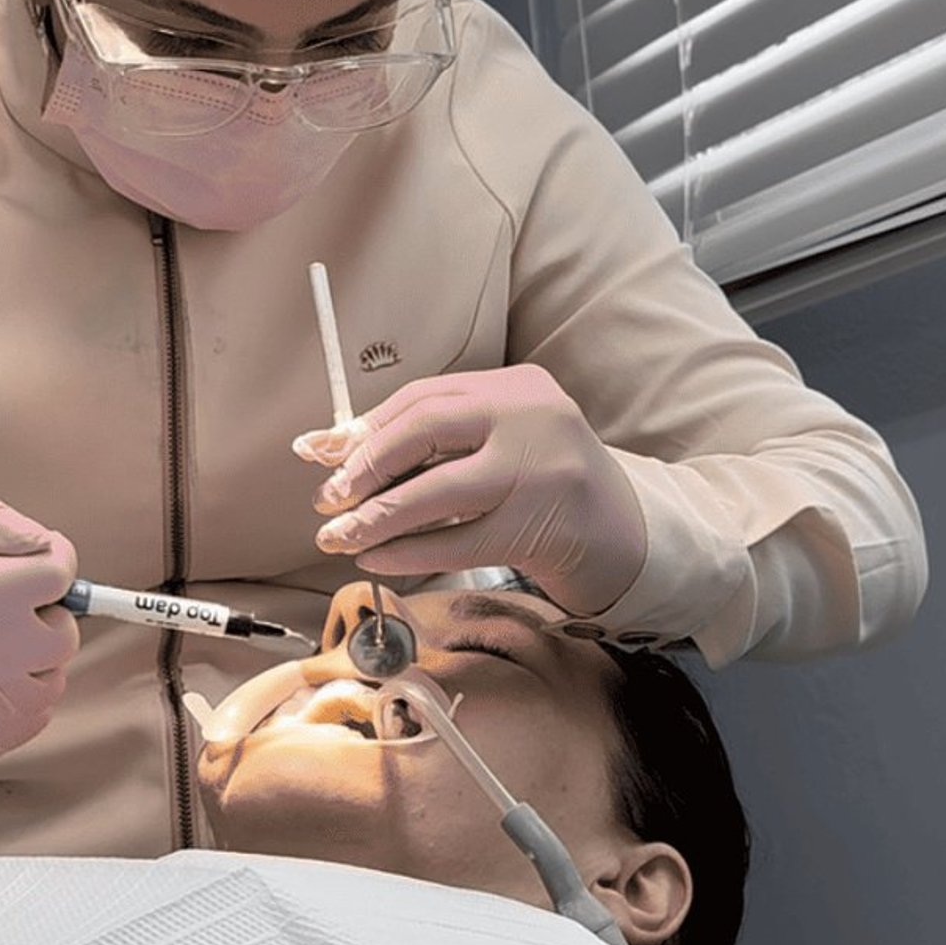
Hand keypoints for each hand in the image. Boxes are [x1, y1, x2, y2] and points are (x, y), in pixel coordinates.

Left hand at [296, 365, 646, 617]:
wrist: (622, 534)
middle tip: (327, 499)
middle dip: (366, 466)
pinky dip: (408, 552)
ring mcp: (540, 473)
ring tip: (337, 535)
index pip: (425, 397)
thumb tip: (329, 448)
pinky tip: (377, 558)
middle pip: (426, 429)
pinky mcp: (540, 529)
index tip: (323, 456)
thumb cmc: (544, 483)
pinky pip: (456, 541)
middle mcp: (531, 418)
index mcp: (519, 386)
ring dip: (376, 517)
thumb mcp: (500, 441)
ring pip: (436, 491)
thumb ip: (431, 438)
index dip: (366, 428)